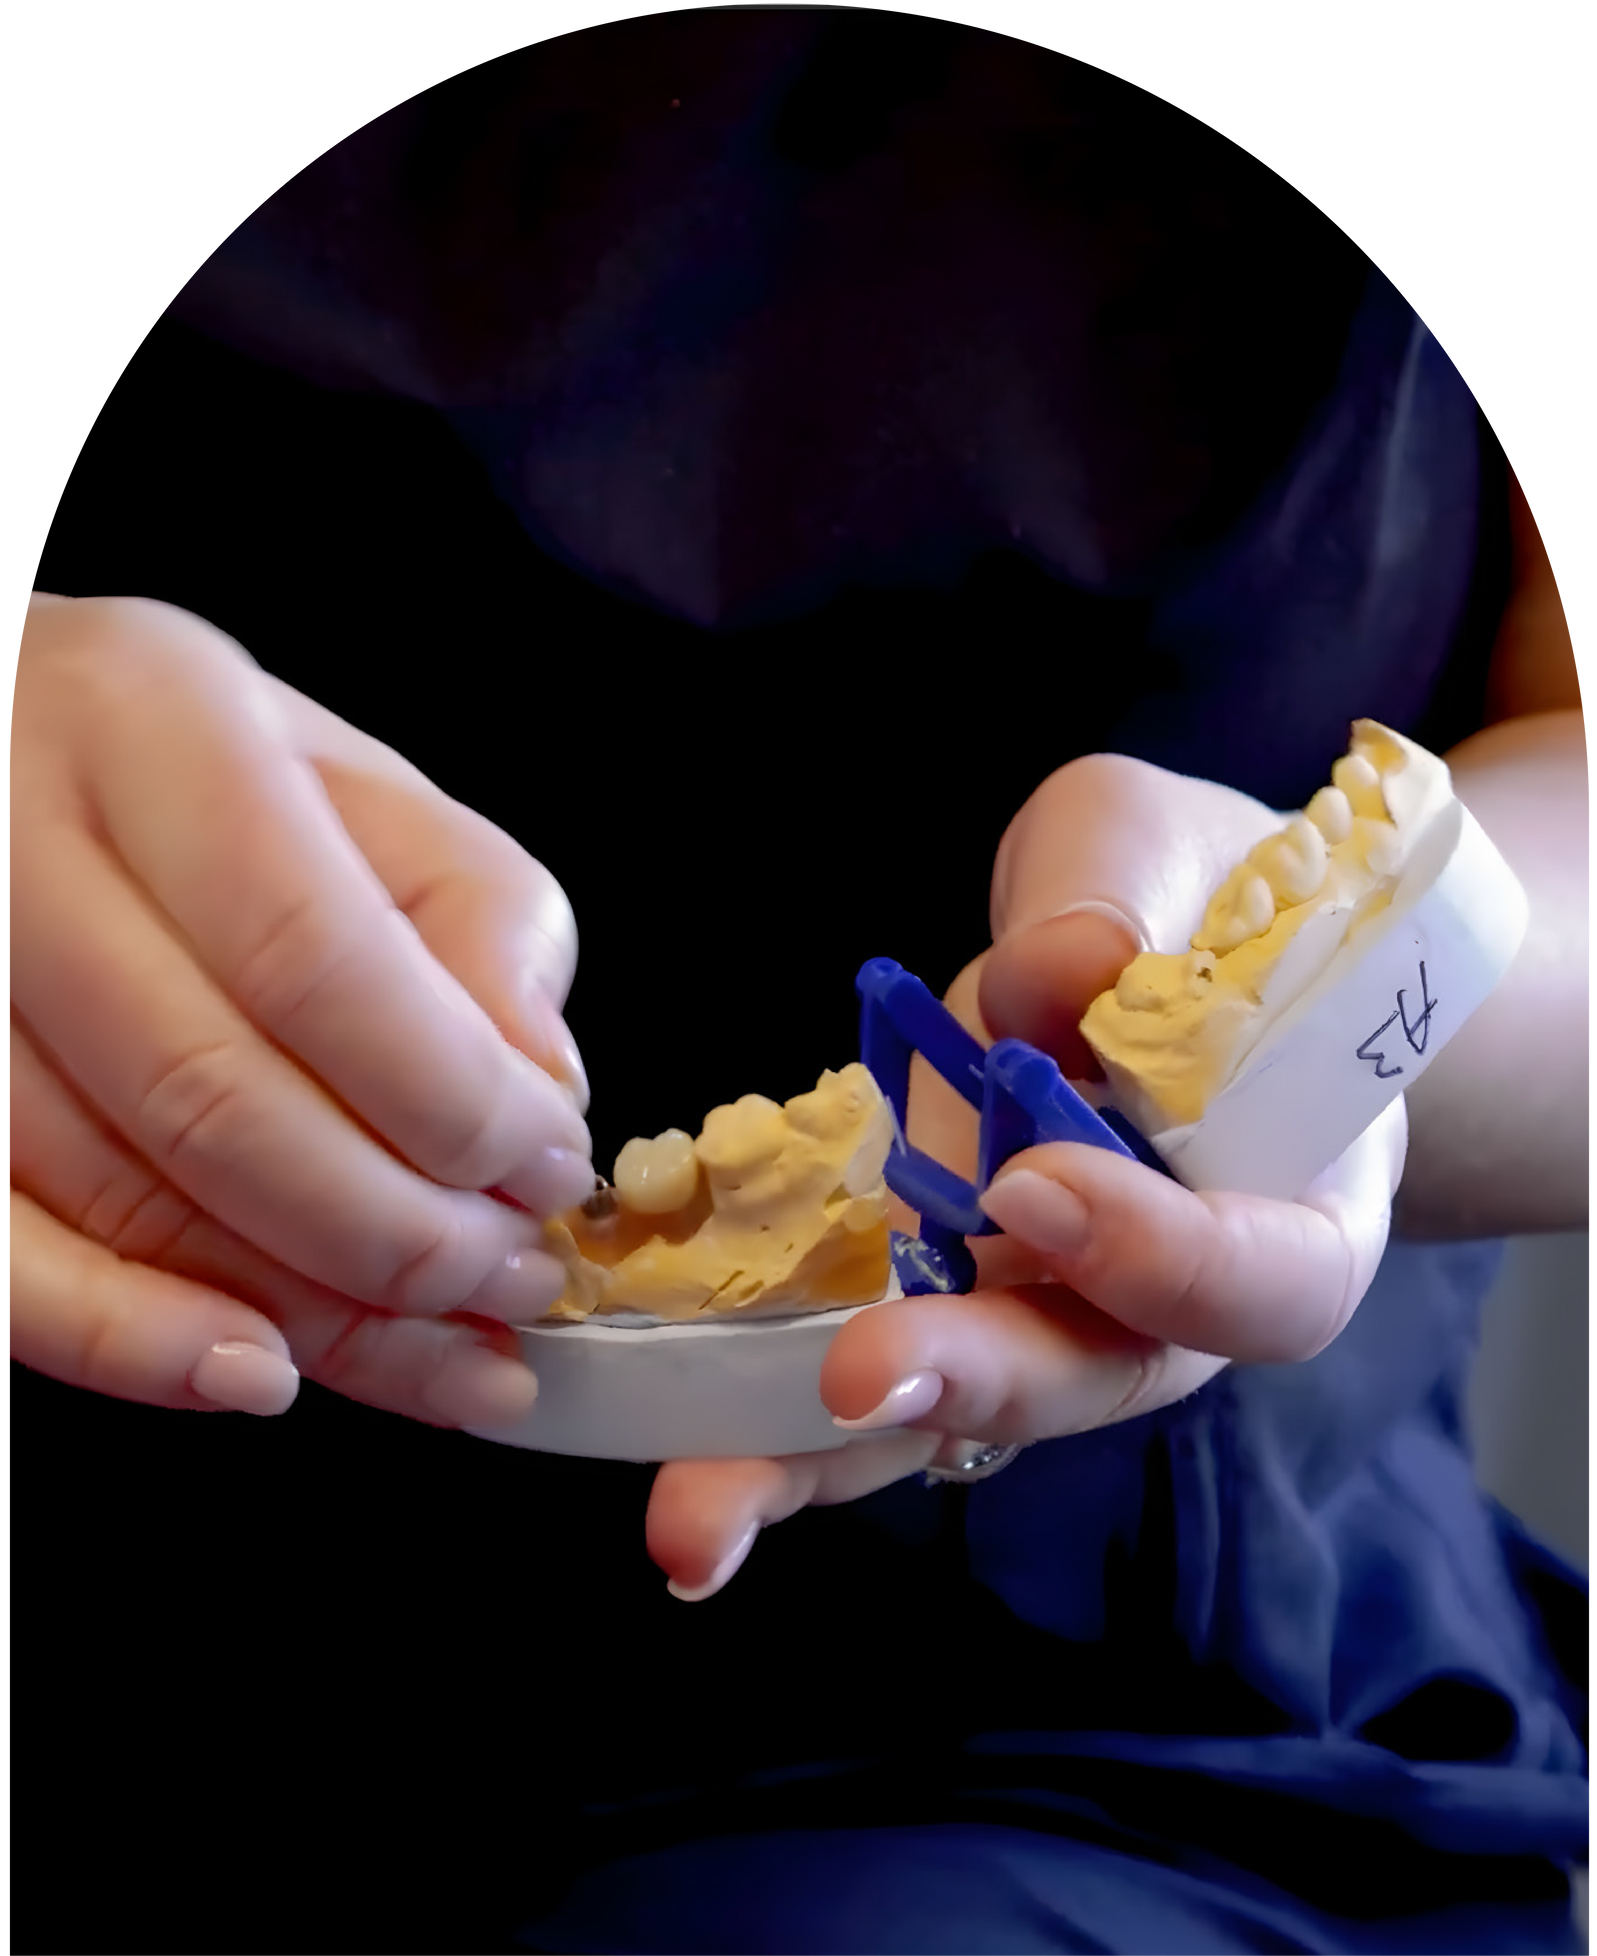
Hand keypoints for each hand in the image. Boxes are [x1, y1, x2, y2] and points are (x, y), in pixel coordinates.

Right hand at [10, 593, 594, 1426]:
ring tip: (456, 1341)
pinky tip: (263, 1374)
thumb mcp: (369, 793)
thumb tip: (538, 1092)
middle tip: (515, 1275)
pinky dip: (130, 1343)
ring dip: (311, 1308)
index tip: (549, 1168)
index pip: (313, 954)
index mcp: (151, 725)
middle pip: (209, 1096)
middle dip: (401, 1230)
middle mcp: (4, 840)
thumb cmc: (205, 781)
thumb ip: (479, 922)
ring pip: (115, 1196)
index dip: (453, 1097)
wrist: (4, 749)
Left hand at [644, 754, 1405, 1598]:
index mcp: (1290, 1203)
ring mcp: (1035, 1306)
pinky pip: (851, 1365)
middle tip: (858, 1386)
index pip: (1262, 1280)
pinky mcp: (924, 1289)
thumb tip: (1058, 971)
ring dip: (821, 1462)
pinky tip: (664, 1442)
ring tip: (698, 1522)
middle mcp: (1164, 1295)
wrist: (1165, 945)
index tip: (1037, 1184)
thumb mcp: (1167, 851)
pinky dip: (759, 1408)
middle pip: (1090, 1377)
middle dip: (970, 1385)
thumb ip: (1124, 899)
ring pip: (948, 1414)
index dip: (1160, 1255)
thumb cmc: (1199, 900)